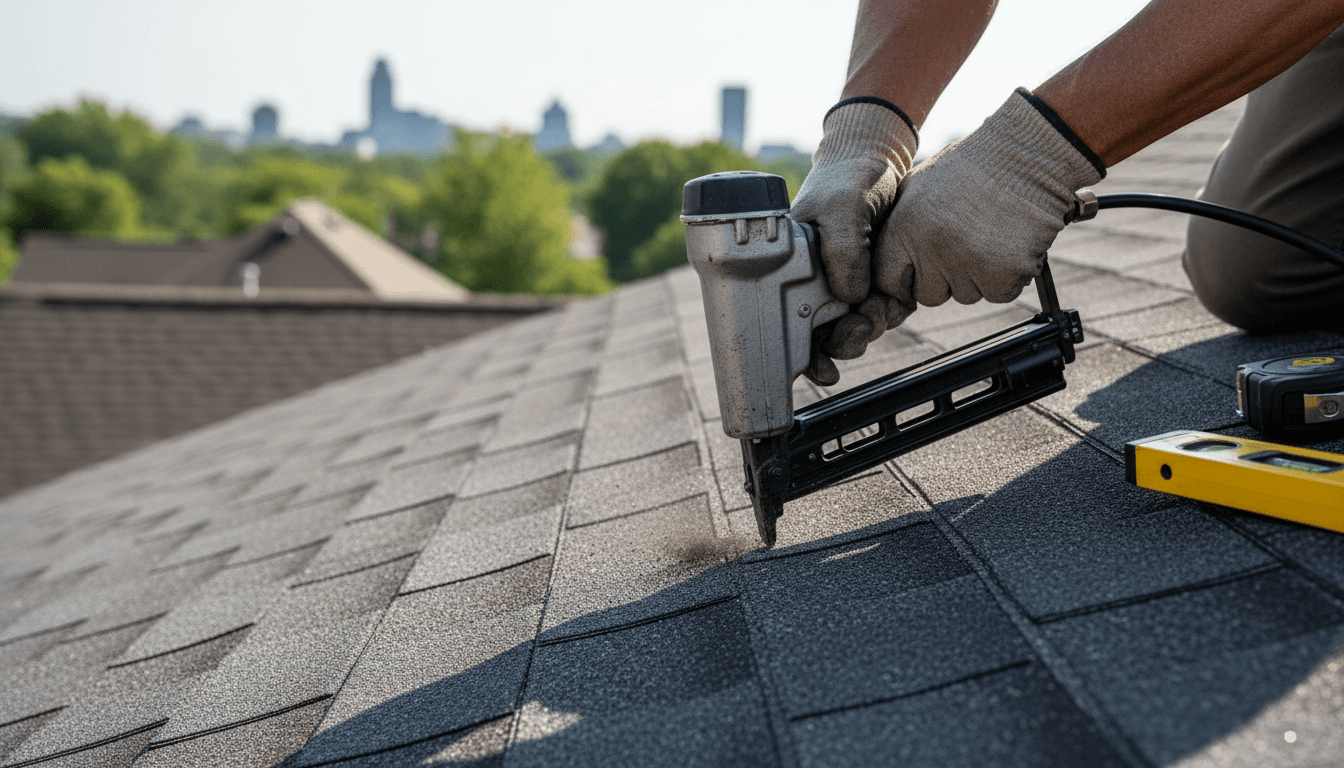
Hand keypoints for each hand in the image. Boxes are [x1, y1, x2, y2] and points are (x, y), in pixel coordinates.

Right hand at [790, 97, 918, 385]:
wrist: (879, 158)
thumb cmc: (848, 176)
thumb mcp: (843, 205)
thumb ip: (844, 250)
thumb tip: (850, 297)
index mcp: (790, 268)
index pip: (784, 321)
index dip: (801, 353)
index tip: (819, 371)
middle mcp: (813, 279)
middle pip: (820, 331)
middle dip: (843, 340)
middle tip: (862, 329)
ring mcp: (843, 279)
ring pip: (852, 324)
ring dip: (869, 327)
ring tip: (884, 312)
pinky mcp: (873, 277)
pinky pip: (878, 309)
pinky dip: (888, 314)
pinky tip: (895, 304)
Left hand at [874, 88, 1104, 307]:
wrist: (1026, 155)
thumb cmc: (971, 168)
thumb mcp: (917, 187)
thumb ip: (897, 227)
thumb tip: (884, 263)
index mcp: (904, 228)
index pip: (888, 280)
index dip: (905, 278)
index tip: (920, 268)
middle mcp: (932, 249)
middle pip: (928, 295)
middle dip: (944, 278)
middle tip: (963, 243)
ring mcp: (969, 263)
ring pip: (965, 294)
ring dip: (977, 274)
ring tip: (988, 234)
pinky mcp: (1005, 273)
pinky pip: (998, 292)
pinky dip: (1007, 276)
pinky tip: (1009, 243)